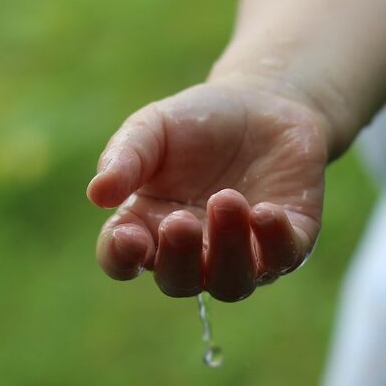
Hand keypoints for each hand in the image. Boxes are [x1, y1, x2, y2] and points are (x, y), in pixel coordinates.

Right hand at [87, 82, 327, 301]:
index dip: (121, 256)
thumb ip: (126, 157)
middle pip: (178, 281)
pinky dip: (273, 242)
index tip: (127, 236)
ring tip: (227, 200)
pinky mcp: (288, 242)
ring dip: (228, 249)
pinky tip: (266, 212)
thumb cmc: (197, 122)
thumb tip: (97, 194)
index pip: (122, 260)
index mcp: (147, 226)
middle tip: (181, 221)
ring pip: (231, 282)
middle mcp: (193, 251)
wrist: (264, 103)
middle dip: (179, 258)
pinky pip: (281, 258)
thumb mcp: (154, 127)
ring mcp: (242, 254)